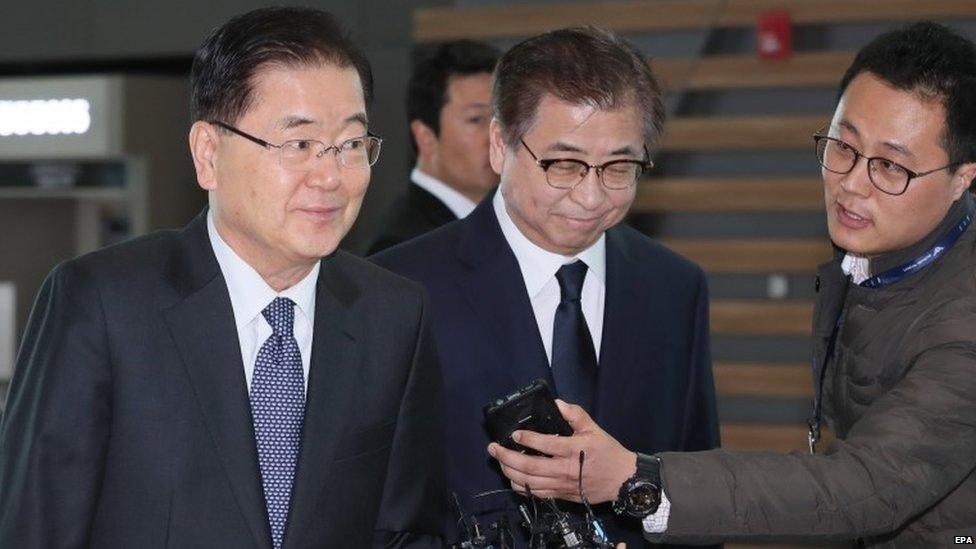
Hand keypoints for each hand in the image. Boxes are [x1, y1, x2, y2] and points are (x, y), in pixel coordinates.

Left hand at [487, 399, 635, 503]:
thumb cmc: (608, 454)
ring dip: (509, 471)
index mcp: (574, 450)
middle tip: (493, 448)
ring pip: (528, 483)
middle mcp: (565, 470)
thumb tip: (557, 404)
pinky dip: (520, 486)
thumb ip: (575, 414)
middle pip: (529, 467)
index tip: (514, 434)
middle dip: (506, 456)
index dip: (526, 439)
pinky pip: (535, 494)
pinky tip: (513, 477)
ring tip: (499, 460)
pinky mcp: (560, 495)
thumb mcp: (594, 428)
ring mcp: (561, 485)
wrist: (623, 480)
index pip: (545, 444)